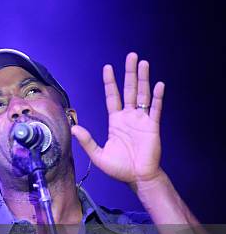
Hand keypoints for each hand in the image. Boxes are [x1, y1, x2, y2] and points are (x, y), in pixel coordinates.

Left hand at [71, 52, 165, 184]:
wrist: (137, 178)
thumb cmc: (119, 168)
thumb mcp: (98, 155)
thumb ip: (87, 141)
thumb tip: (74, 128)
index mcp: (116, 121)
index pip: (112, 97)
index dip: (110, 82)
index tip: (108, 67)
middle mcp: (129, 117)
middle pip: (129, 90)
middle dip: (129, 73)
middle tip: (131, 56)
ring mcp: (142, 120)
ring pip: (143, 95)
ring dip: (143, 79)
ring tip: (143, 63)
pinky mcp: (153, 127)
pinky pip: (155, 109)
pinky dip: (157, 97)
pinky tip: (158, 84)